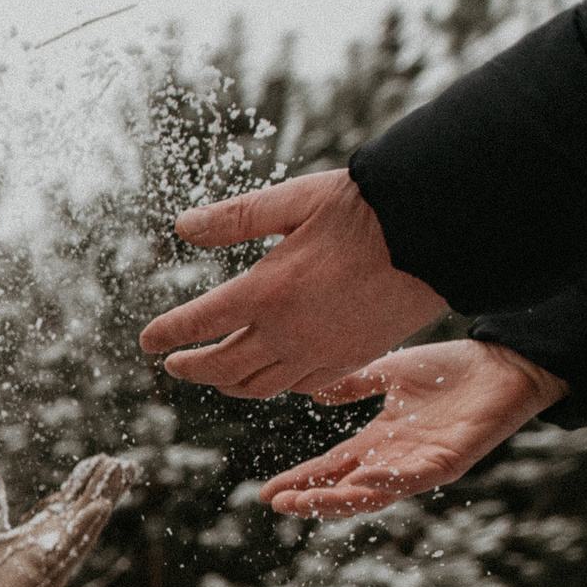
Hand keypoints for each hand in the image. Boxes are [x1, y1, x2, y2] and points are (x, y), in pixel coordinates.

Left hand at [0, 456, 134, 586]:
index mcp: (42, 535)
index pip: (67, 503)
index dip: (83, 482)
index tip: (100, 459)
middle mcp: (54, 545)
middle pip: (84, 510)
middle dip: (104, 487)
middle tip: (124, 463)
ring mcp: (54, 558)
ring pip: (85, 523)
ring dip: (104, 498)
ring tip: (122, 471)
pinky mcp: (47, 572)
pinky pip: (71, 547)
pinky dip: (85, 527)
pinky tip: (100, 507)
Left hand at [140, 170, 448, 399]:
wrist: (438, 231)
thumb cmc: (367, 207)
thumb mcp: (294, 201)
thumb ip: (235, 217)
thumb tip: (182, 226)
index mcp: (266, 291)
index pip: (197, 323)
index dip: (167, 334)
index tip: (148, 342)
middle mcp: (287, 332)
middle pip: (222, 366)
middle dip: (191, 368)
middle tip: (174, 365)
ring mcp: (320, 351)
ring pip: (259, 385)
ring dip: (229, 383)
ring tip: (215, 375)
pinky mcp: (351, 359)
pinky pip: (300, 385)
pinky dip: (274, 384)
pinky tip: (269, 375)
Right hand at [258, 340, 568, 517]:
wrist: (505, 361)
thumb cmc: (454, 368)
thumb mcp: (391, 372)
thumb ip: (354, 384)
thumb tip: (313, 393)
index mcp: (380, 442)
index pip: (331, 469)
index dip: (300, 481)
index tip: (266, 493)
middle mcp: (397, 460)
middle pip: (345, 490)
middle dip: (311, 499)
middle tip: (279, 504)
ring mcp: (422, 464)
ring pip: (374, 495)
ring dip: (339, 501)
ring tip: (306, 502)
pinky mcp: (450, 461)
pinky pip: (414, 478)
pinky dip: (388, 481)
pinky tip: (362, 479)